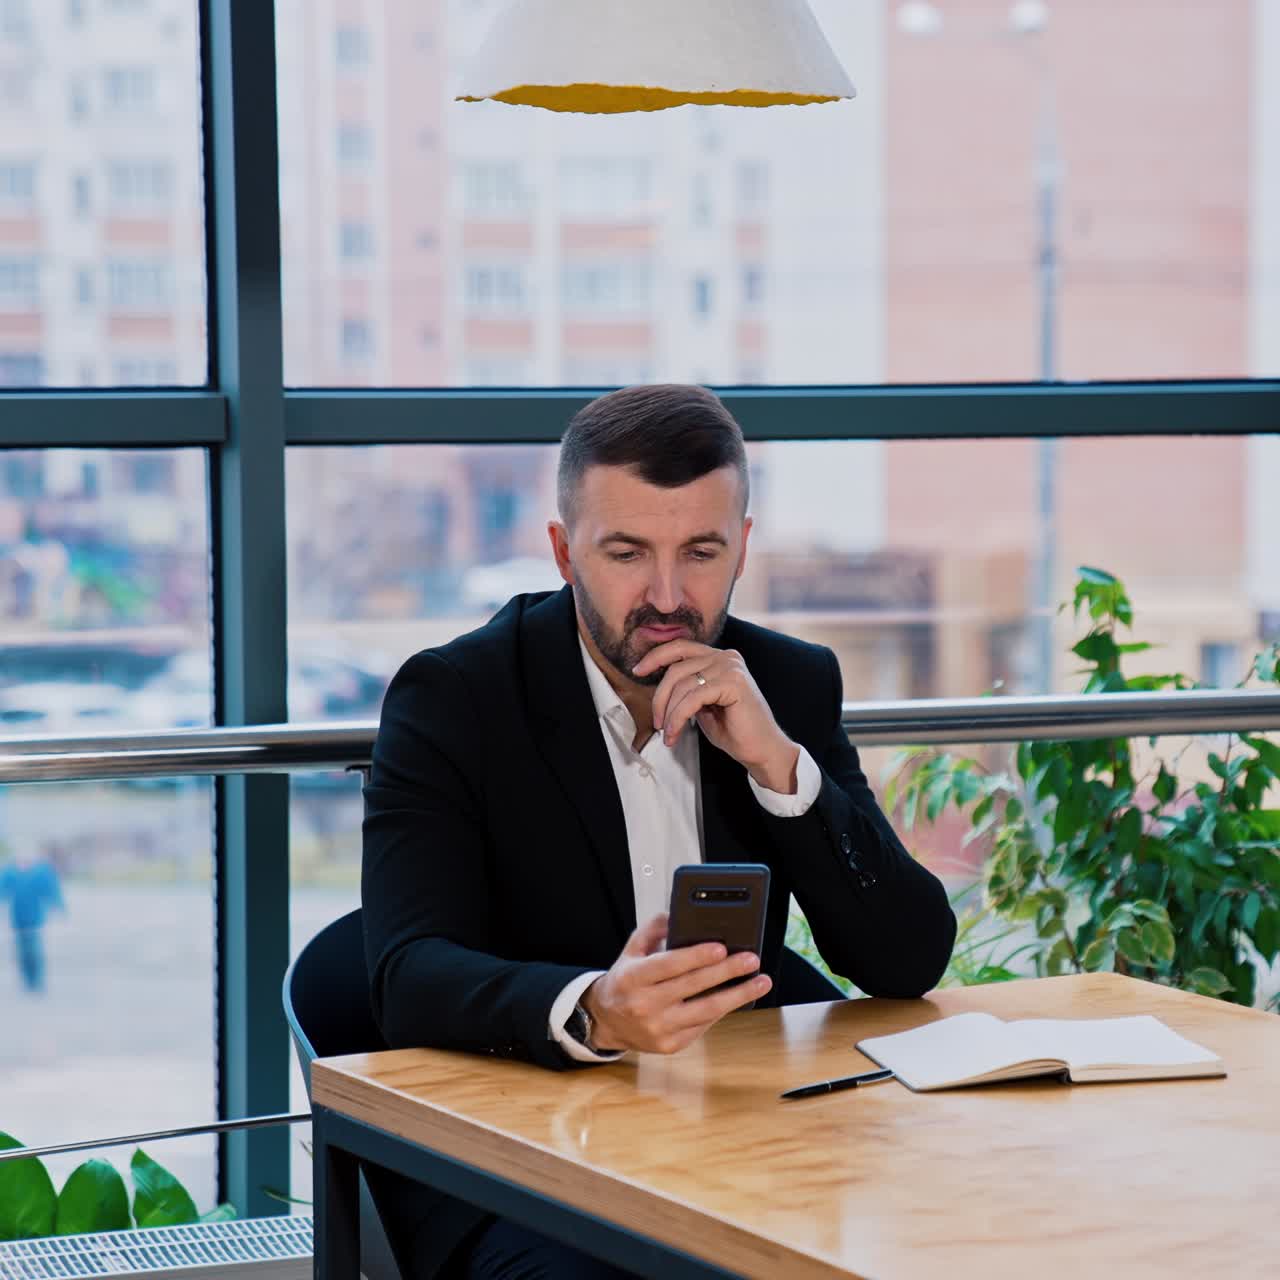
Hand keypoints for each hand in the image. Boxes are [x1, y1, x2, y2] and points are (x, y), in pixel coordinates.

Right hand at [581, 914, 771, 1053]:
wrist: (606, 1021)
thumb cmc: (624, 981)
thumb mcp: (631, 950)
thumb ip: (653, 929)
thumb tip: (678, 915)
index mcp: (633, 977)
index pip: (669, 965)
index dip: (696, 956)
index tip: (721, 947)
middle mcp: (644, 1005)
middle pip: (693, 986)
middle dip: (727, 972)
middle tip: (751, 960)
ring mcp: (659, 1028)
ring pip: (705, 1011)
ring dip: (737, 996)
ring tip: (760, 982)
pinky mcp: (670, 1045)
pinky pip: (703, 1025)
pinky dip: (723, 1010)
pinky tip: (738, 997)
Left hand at [632, 640, 800, 793]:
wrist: (761, 750)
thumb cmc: (734, 730)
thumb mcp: (702, 705)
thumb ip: (686, 689)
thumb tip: (658, 685)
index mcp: (720, 657)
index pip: (680, 647)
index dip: (655, 656)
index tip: (637, 671)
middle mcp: (726, 656)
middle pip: (676, 668)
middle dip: (660, 697)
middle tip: (656, 723)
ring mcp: (731, 667)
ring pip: (682, 685)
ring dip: (669, 713)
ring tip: (667, 734)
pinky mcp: (733, 683)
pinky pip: (692, 698)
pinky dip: (678, 718)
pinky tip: (675, 734)